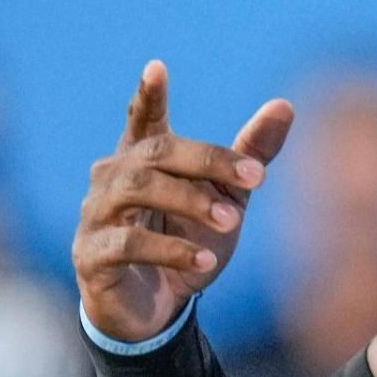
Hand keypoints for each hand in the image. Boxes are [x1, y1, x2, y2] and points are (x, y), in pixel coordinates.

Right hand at [72, 60, 294, 343]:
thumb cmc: (187, 239)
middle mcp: (112, 178)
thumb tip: (286, 105)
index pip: (143, 119)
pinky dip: (170, 250)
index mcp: (142, 158)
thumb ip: (251, 153)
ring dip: (190, 201)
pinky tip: (204, 260)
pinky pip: (128, 243)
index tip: (157, 67)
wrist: (158, 308)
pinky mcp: (91, 255)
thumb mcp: (228, 196)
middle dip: (208, 161)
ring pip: (138, 189)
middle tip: (255, 177)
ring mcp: (96, 215)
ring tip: (232, 221)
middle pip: (156, 152)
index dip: (149, 95)